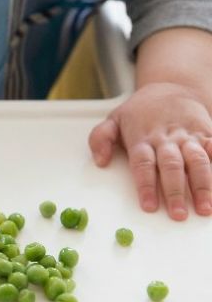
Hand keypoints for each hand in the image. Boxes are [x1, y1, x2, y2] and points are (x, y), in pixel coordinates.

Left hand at [89, 83, 211, 219]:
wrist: (172, 87)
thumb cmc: (140, 111)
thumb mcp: (113, 119)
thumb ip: (101, 139)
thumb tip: (100, 161)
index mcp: (142, 138)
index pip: (143, 164)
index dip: (146, 186)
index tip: (149, 206)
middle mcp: (166, 138)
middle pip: (171, 166)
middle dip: (176, 192)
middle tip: (178, 215)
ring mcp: (188, 136)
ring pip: (198, 161)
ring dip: (203, 186)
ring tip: (205, 209)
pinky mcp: (206, 133)